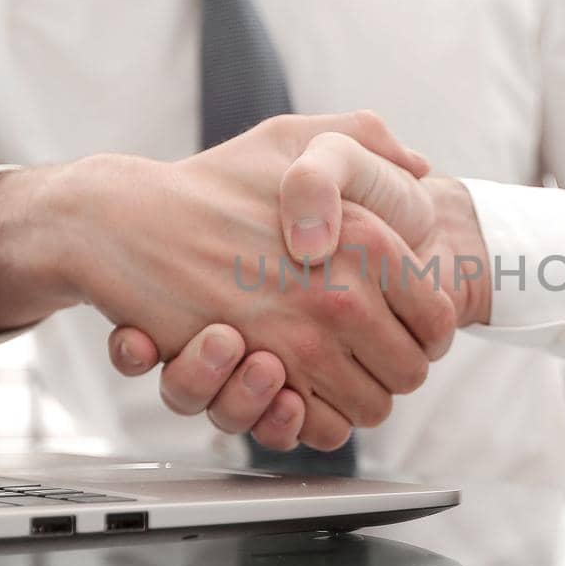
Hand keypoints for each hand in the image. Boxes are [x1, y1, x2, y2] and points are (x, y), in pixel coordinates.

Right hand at [110, 134, 493, 450]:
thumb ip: (365, 138)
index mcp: (365, 241)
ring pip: (369, 409)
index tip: (400, 325)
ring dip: (350, 397)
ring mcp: (299, 344)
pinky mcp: (256, 380)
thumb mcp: (293, 137)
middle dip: (391, 368)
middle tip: (362, 354)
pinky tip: (297, 393)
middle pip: (410, 372)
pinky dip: (313, 421)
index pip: (438, 320)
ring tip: (325, 370)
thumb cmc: (211, 184)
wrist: (126, 224)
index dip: (425, 330)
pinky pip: (319, 429)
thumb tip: (419, 164)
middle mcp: (340, 295)